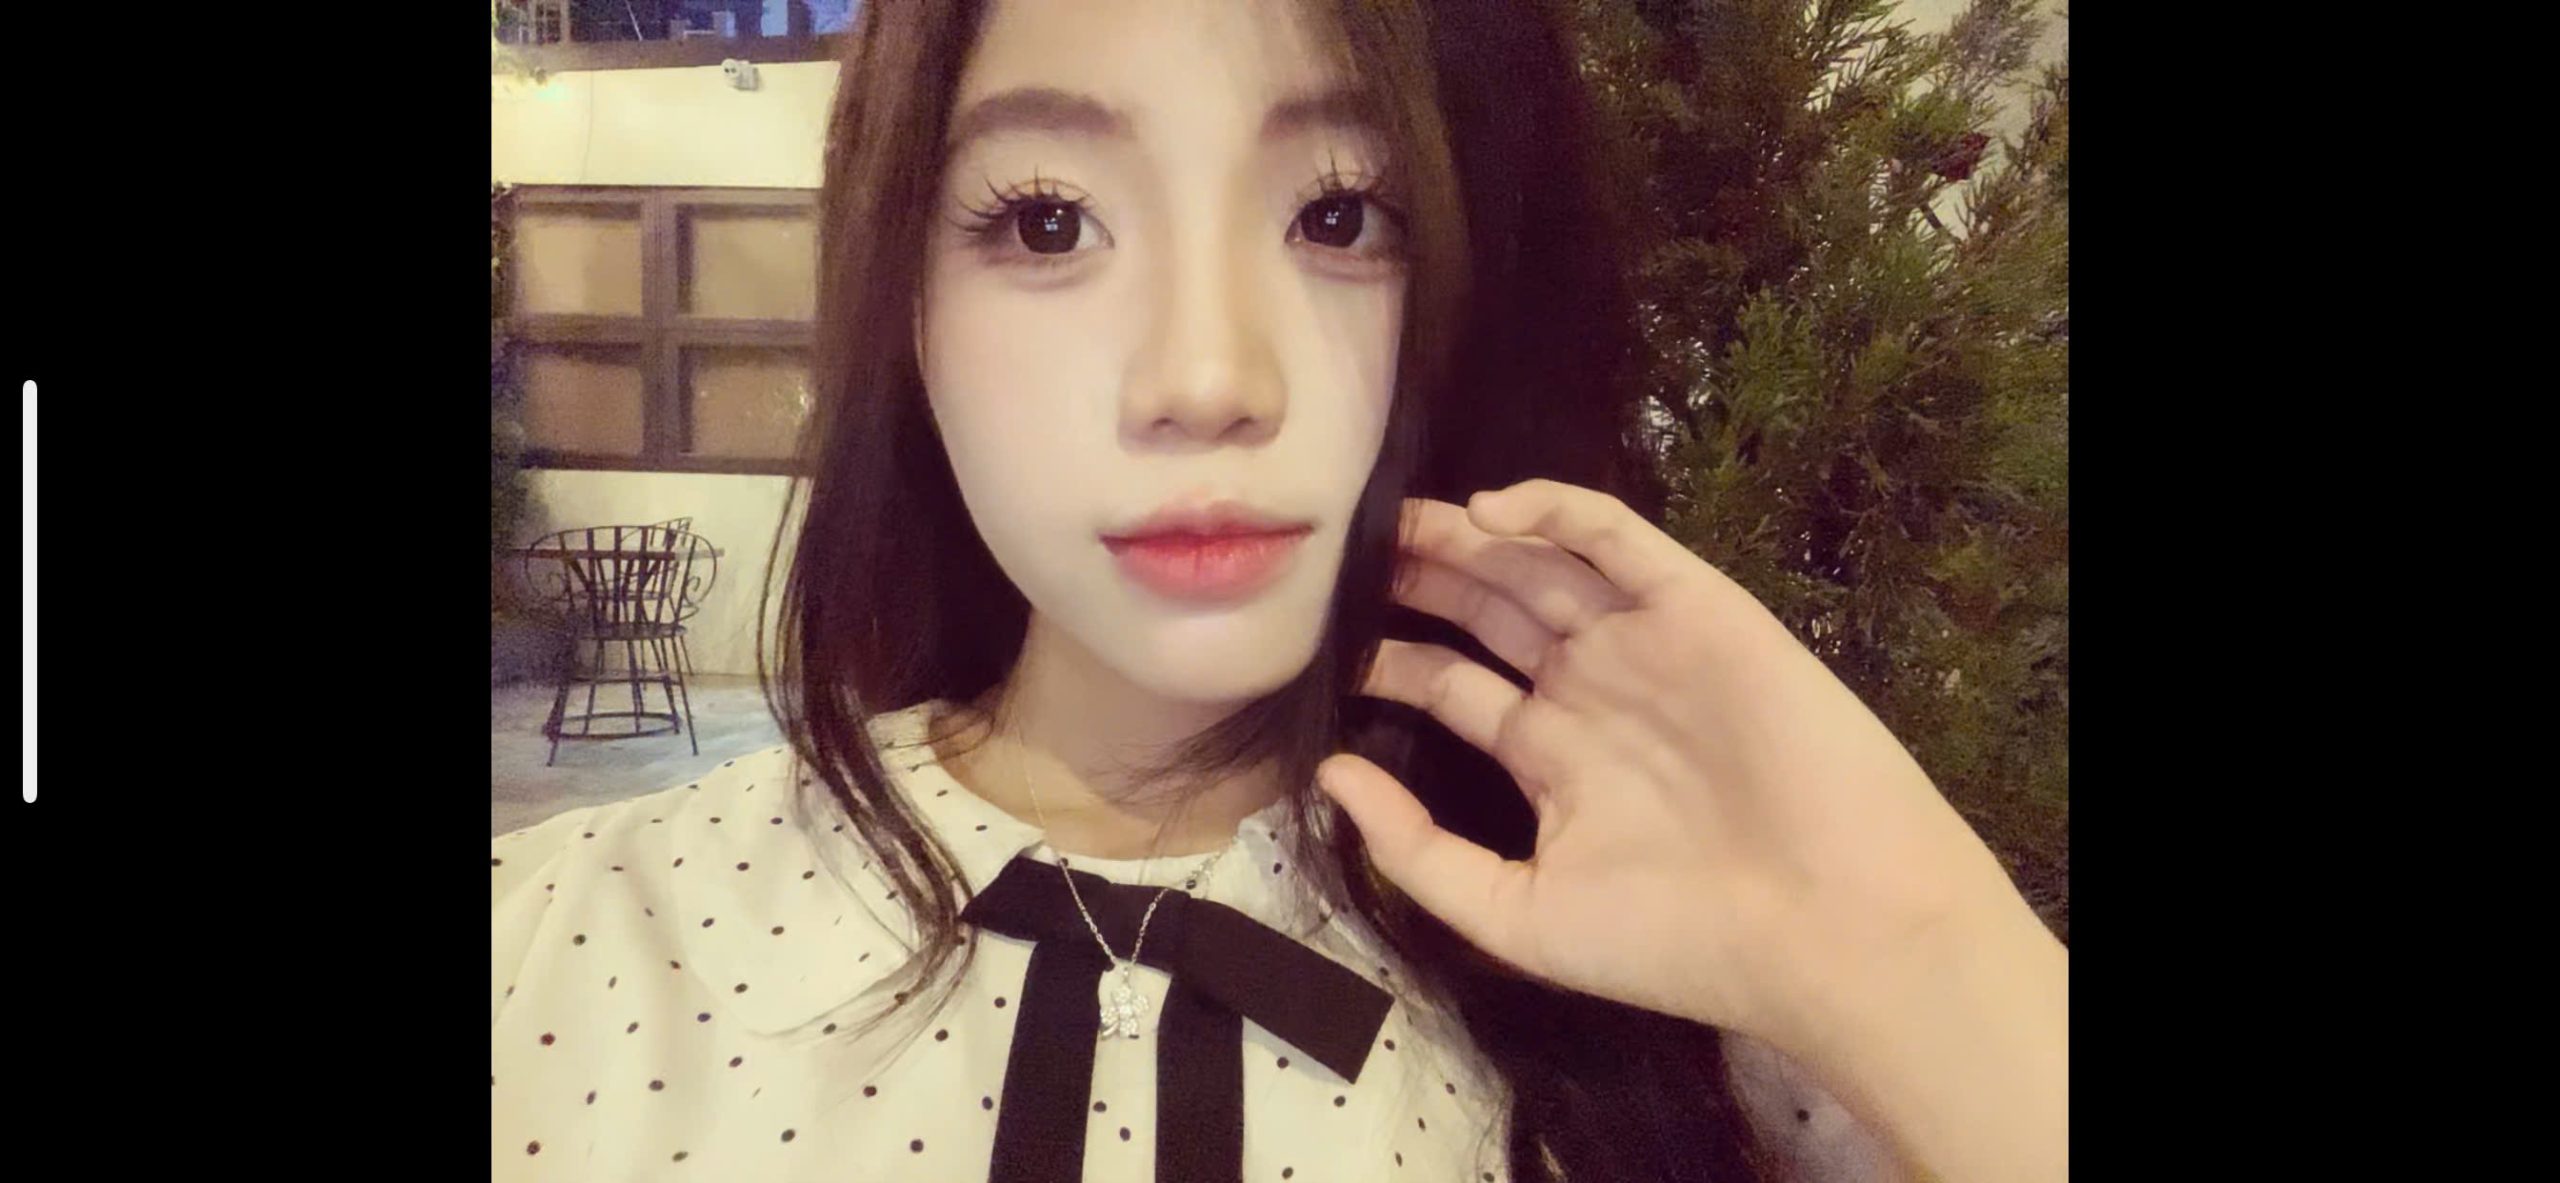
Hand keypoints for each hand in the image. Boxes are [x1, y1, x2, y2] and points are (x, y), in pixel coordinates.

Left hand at [1315, 479, 2044, 1046]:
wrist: (1832, 926)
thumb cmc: (1678, 941)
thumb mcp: (1517, 916)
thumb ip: (1417, 851)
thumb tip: (1326, 779)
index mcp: (1555, 762)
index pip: (1454, 689)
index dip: (1391, 661)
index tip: (1323, 639)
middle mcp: (1595, 693)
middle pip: (1490, 612)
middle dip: (1422, 579)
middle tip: (1349, 550)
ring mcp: (1646, 646)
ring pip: (1540, 567)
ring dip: (1470, 540)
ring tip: (1399, 519)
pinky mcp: (1698, 609)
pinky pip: (1616, 539)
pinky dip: (1554, 510)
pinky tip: (1486, 509)